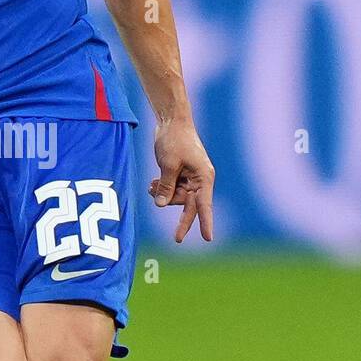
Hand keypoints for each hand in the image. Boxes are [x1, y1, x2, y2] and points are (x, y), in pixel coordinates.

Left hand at [149, 118, 214, 242]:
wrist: (171, 121)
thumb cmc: (174, 139)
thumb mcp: (168, 165)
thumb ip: (166, 187)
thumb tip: (162, 205)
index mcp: (203, 177)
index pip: (204, 205)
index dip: (206, 222)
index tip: (208, 238)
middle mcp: (199, 180)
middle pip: (188, 205)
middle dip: (180, 216)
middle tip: (177, 240)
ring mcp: (190, 178)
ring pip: (176, 198)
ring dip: (163, 194)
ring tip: (152, 184)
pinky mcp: (180, 175)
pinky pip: (171, 190)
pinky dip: (161, 188)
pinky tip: (153, 182)